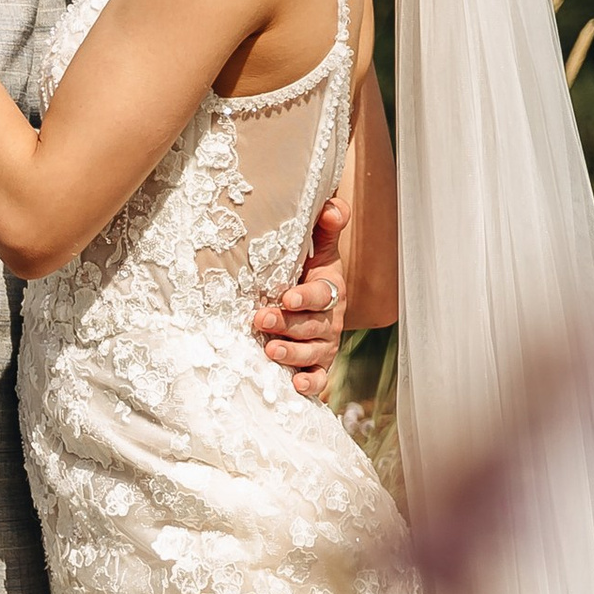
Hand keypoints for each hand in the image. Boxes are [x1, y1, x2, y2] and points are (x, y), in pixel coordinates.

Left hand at [253, 194, 348, 401]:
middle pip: (313, 326)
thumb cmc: (306, 274)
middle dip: (289, 325)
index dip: (306, 297)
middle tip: (263, 320)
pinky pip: (319, 380)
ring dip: (292, 354)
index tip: (287, 297)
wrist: (306, 304)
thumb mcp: (317, 250)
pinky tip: (295, 386)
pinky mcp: (317, 368)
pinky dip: (310, 385)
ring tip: (270, 351)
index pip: (322, 295)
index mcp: (329, 291)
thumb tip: (331, 207)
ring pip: (313, 354)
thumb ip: (324, 228)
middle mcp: (328, 321)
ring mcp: (323, 346)